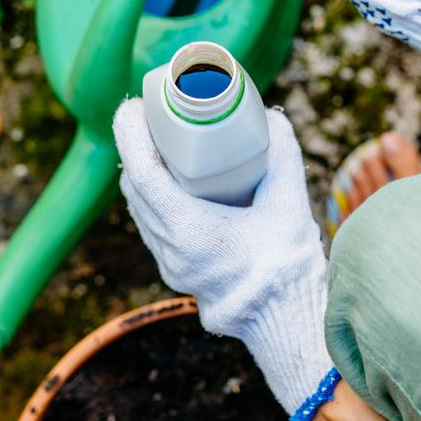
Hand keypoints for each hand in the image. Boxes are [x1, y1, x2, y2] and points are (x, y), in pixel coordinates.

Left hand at [114, 101, 336, 420]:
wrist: (284, 314)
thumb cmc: (286, 262)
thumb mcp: (289, 201)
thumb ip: (282, 156)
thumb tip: (271, 118)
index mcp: (189, 231)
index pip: (142, 174)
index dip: (131, 135)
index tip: (134, 106)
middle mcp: (170, 248)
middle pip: (134, 187)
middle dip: (136, 146)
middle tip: (153, 116)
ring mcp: (169, 262)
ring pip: (139, 207)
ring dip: (142, 171)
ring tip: (159, 141)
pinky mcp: (175, 269)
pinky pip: (151, 222)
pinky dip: (153, 194)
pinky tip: (170, 179)